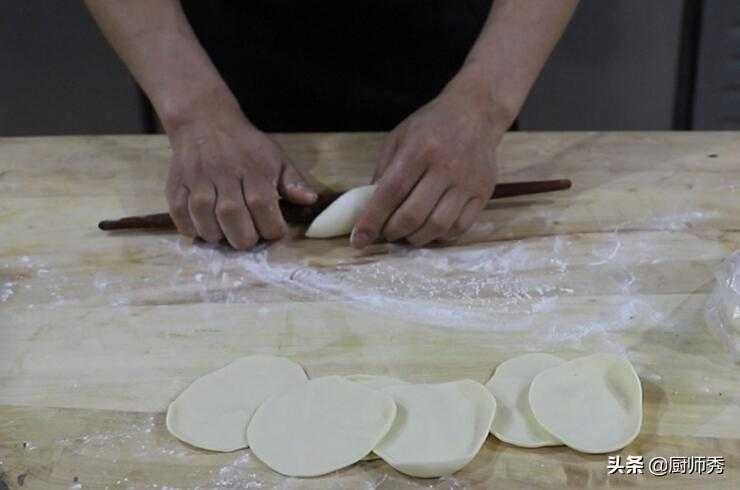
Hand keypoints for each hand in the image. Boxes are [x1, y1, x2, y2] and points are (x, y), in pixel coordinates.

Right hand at [165, 110, 315, 249]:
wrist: (204, 121)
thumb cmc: (246, 146)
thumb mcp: (276, 158)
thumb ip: (293, 182)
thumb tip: (310, 200)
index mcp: (253, 169)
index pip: (263, 206)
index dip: (271, 228)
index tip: (274, 231)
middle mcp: (224, 174)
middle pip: (232, 217)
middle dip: (244, 238)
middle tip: (248, 238)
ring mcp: (198, 180)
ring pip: (205, 219)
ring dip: (217, 235)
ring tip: (226, 234)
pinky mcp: (176, 184)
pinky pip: (180, 215)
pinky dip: (190, 228)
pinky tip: (203, 228)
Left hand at [351, 78, 506, 247]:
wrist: (475, 113)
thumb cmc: (431, 126)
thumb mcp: (399, 138)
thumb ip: (383, 172)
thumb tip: (368, 209)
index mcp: (418, 150)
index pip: (391, 193)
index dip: (372, 220)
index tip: (359, 240)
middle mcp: (445, 167)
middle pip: (413, 215)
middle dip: (392, 232)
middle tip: (386, 233)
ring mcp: (467, 182)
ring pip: (437, 226)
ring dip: (415, 238)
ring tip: (407, 234)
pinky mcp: (483, 193)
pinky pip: (460, 227)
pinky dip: (440, 236)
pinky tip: (430, 230)